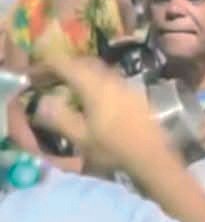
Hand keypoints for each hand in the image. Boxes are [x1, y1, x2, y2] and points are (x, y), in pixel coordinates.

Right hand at [30, 53, 168, 173]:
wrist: (153, 157)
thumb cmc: (115, 149)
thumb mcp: (80, 137)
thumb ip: (59, 117)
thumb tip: (43, 101)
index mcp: (94, 86)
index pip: (66, 64)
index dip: (46, 66)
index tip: (34, 76)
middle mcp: (112, 79)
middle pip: (83, 63)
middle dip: (64, 68)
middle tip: (48, 80)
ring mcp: (127, 85)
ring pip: (99, 70)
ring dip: (81, 74)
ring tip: (68, 88)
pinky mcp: (137, 94)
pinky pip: (111, 80)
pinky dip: (96, 82)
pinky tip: (93, 98)